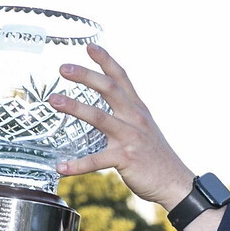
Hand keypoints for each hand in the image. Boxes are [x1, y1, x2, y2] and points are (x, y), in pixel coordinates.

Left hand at [50, 44, 195, 211]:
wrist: (175, 183)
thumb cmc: (156, 159)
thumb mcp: (145, 130)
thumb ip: (128, 117)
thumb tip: (107, 112)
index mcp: (138, 110)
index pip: (122, 78)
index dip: (106, 61)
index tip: (90, 47)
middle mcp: (135, 119)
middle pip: (109, 89)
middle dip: (86, 75)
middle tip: (63, 68)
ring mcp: (131, 137)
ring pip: (99, 117)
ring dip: (74, 107)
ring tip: (54, 101)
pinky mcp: (126, 158)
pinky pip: (97, 160)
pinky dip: (77, 165)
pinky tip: (61, 167)